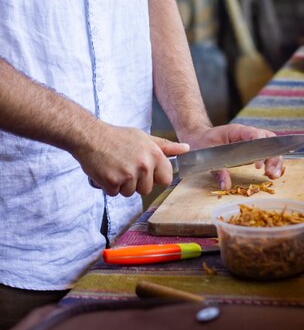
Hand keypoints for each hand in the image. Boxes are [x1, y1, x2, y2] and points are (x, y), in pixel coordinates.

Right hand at [73, 123, 189, 196]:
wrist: (90, 136)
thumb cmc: (117, 137)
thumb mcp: (144, 138)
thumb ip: (165, 146)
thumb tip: (186, 148)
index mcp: (154, 154)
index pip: (166, 179)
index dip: (155, 177)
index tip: (144, 170)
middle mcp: (144, 164)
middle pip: (146, 190)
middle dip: (135, 182)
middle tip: (124, 165)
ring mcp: (128, 174)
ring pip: (129, 193)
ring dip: (120, 184)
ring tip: (114, 166)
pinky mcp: (112, 181)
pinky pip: (114, 193)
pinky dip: (107, 185)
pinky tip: (104, 170)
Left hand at [180, 124, 284, 189]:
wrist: (199, 137)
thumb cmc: (202, 142)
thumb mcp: (205, 154)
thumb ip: (217, 169)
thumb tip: (225, 185)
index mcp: (237, 131)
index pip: (255, 135)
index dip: (260, 149)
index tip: (258, 166)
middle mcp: (247, 134)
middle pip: (268, 140)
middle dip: (272, 157)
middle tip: (270, 173)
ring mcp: (251, 141)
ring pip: (270, 147)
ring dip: (275, 161)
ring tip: (274, 176)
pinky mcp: (251, 149)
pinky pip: (267, 153)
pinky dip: (272, 163)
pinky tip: (272, 174)